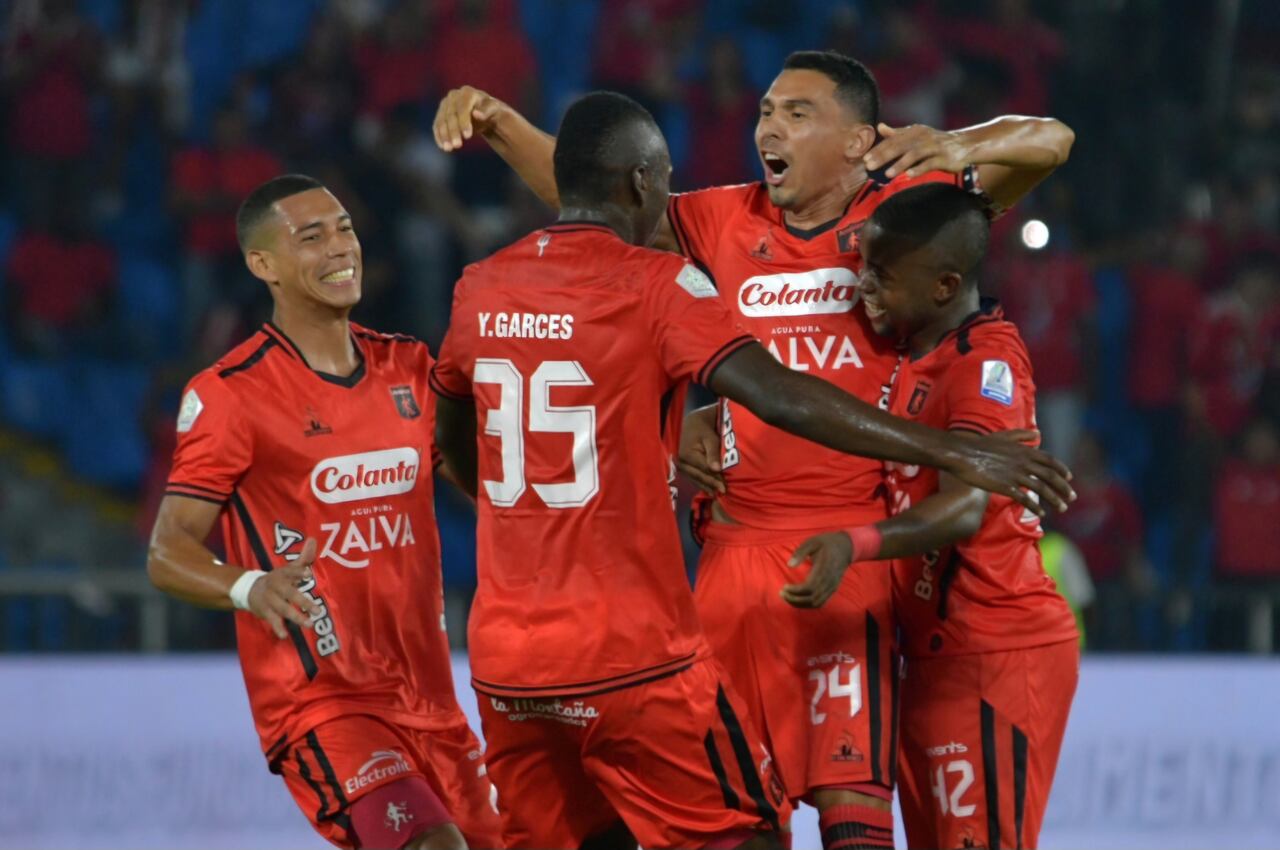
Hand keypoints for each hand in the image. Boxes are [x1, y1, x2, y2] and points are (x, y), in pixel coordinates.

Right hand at [247, 538, 320, 638]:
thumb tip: (313, 539)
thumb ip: (303, 558)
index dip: (299, 572)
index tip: (308, 574)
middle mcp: (276, 586)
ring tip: (309, 624)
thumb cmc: (278, 579)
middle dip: (303, 602)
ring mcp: (270, 599)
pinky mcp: (265, 611)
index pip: (291, 571)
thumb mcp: (289, 568)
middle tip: (318, 611)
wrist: (250, 589)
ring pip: (283, 608)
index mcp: (283, 574)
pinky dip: (277, 627)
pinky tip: (284, 635)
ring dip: (296, 617)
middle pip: (290, 593)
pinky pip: (272, 620)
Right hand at [433, 86, 503, 151]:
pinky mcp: (440, 113)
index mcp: (468, 92)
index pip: (463, 107)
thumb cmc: (490, 111)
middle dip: (453, 131)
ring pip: (442, 121)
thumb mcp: (495, 110)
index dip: (464, 122)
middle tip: (457, 146)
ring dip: (444, 135)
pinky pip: (437, 125)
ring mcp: (445, 104)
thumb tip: (476, 114)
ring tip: (448, 149)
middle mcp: (454, 96)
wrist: (481, 112)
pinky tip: (442, 146)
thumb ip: (487, 111)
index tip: (468, 137)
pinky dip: (439, 136)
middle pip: (451, 115)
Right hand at [677, 406, 724, 494]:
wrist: (692, 423)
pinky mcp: (681, 466)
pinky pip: (691, 476)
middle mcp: (680, 462)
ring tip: (716, 494)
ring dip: (705, 486)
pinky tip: (708, 489)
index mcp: (686, 454)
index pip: (704, 470)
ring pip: (694, 478)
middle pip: (698, 476)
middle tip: (722, 492)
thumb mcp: (710, 438)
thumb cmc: (703, 429)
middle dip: (711, 485)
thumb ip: (713, 453)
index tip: (724, 487)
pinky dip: (700, 483)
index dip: (715, 479)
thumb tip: (716, 470)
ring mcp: (679, 465)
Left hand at [781, 532, 853, 607]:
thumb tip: (789, 565)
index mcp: (824, 569)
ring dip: (800, 604)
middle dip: (795, 599)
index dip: (796, 591)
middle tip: (781, 593)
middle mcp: (829, 581)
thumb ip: (800, 553)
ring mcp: (832, 587)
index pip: (810, 587)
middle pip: (812, 599)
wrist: (846, 547)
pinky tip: (797, 599)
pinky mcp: (832, 589)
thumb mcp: (812, 542)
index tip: (784, 587)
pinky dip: (807, 604)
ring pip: (816, 603)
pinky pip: (820, 602)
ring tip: (787, 597)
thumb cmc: (826, 543)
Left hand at [863, 123, 968, 179]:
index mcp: (914, 132)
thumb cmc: (935, 142)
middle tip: (869, 166)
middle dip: (884, 156)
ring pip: (914, 154)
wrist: (965, 145)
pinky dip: (919, 169)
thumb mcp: (916, 135)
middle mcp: (923, 137)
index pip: (893, 140)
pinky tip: (907, 176)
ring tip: (887, 174)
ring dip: (900, 164)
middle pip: (900, 146)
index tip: (864, 159)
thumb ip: (897, 133)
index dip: (878, 149)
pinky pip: (930, 164)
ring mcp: (934, 147)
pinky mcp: (944, 158)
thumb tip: (879, 127)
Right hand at [946, 430, 1073, 515]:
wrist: (963, 454)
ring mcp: (1016, 475)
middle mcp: (1024, 463)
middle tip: (1072, 498)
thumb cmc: (981, 445)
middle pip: (1050, 477)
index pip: (1050, 461)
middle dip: (1064, 488)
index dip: (1062, 470)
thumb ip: (1022, 435)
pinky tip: (1041, 513)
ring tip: (1062, 508)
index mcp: (1025, 451)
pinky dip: (1035, 506)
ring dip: (1055, 500)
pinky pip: (1025, 499)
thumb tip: (1038, 434)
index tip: (1069, 478)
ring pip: (1042, 489)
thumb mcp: (1003, 435)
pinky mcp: (1006, 487)